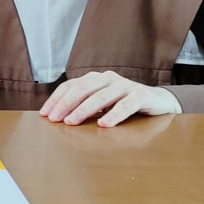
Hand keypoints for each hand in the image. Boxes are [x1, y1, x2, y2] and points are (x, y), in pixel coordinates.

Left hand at [39, 70, 181, 127]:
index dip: (57, 98)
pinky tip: (104, 124)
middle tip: (55, 119)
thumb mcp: (102, 104)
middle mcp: (108, 79)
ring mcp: (125, 85)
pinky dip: (114, 114)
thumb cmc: (124, 103)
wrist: (158, 101)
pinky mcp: (141, 95)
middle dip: (66, 103)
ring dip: (84, 110)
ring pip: (101, 96)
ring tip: (72, 122)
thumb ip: (85, 105)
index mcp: (96, 79)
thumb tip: (59, 117)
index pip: (71, 85)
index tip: (45, 113)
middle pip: (83, 88)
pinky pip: (126, 105)